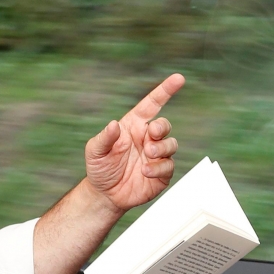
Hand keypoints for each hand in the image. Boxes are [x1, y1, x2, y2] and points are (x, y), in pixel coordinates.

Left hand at [86, 74, 184, 211]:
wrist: (106, 194)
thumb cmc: (100, 168)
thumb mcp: (95, 151)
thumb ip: (104, 137)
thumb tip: (114, 125)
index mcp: (134, 126)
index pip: (152, 104)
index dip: (165, 91)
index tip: (178, 78)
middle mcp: (147, 138)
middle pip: (164, 125)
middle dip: (161, 128)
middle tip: (151, 136)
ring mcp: (156, 156)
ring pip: (171, 144)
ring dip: (161, 148)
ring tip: (147, 155)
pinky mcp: (162, 173)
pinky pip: (169, 166)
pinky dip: (159, 168)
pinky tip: (145, 172)